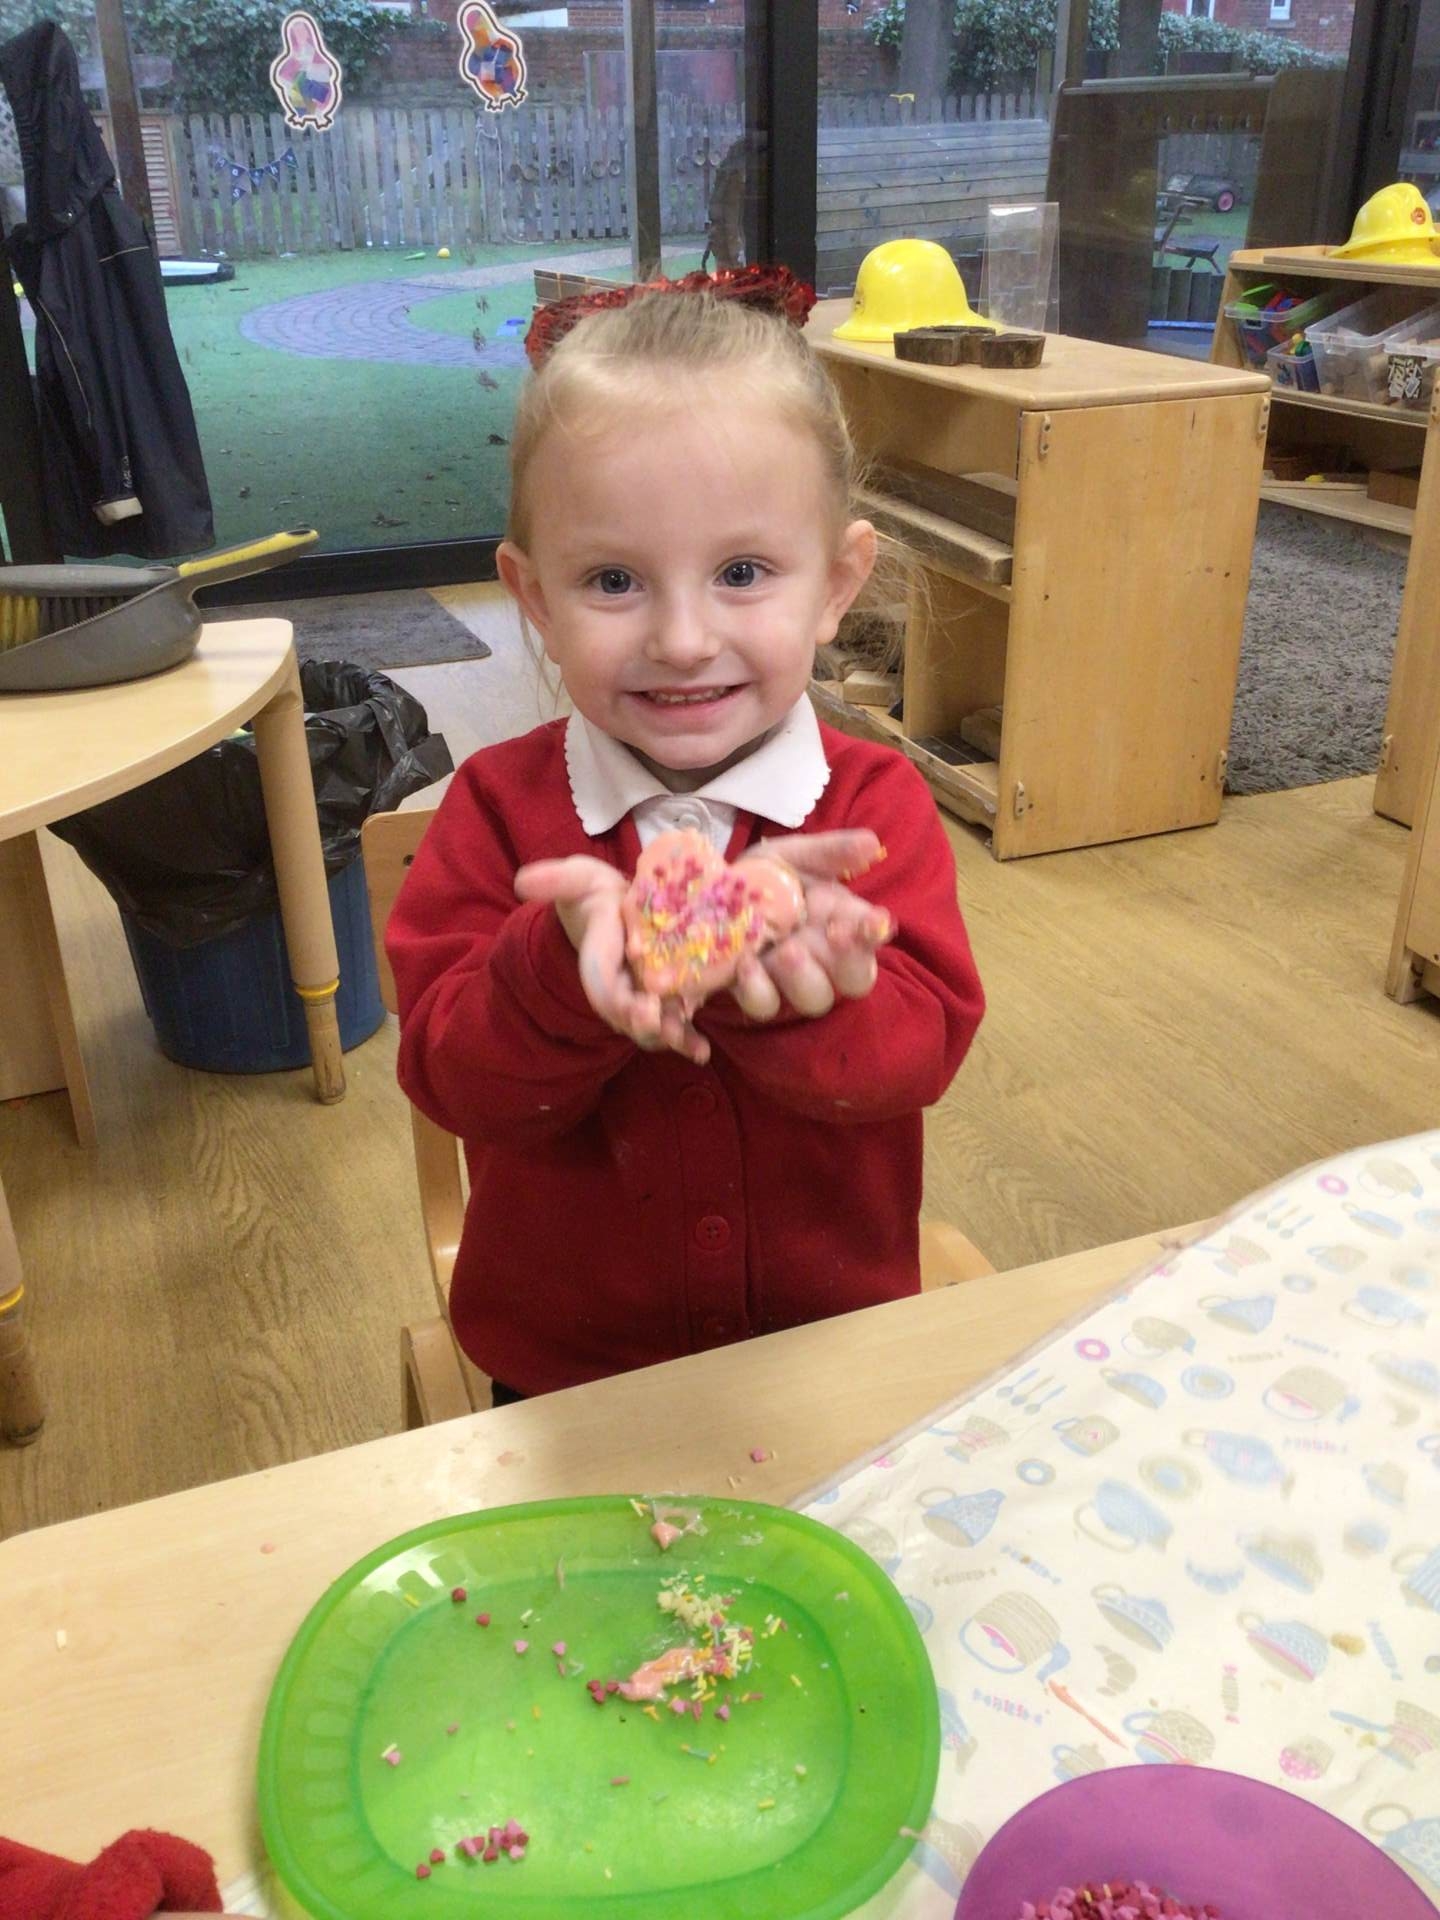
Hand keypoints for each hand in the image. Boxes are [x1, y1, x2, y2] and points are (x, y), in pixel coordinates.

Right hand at [514, 855, 708, 1063]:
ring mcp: (640, 994)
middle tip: (663, 1024)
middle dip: (644, 1025)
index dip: (618, 1001)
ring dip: (670, 1037)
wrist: (613, 907)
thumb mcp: (577, 880)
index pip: (602, 989)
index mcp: (598, 961)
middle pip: (627, 1017)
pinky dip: (687, 1041)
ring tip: (691, 1046)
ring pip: (652, 1026)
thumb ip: (556, 880)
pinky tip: (702, 1052)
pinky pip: (674, 1022)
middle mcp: (618, 986)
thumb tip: (523, 881)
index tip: (640, 1005)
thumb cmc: (594, 893)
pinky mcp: (664, 997)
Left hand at [728, 829, 892, 1022]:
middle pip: (856, 980)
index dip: (877, 931)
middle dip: (851, 961)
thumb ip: (832, 852)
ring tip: (787, 951)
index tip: (877, 921)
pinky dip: (758, 988)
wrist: (712, 892)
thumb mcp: (796, 855)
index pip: (872, 935)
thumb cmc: (767, 875)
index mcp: (842, 922)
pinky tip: (746, 963)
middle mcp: (824, 957)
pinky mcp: (755, 993)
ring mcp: (791, 979)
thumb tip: (873, 843)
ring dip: (804, 977)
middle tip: (835, 934)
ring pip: (814, 998)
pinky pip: (764, 1004)